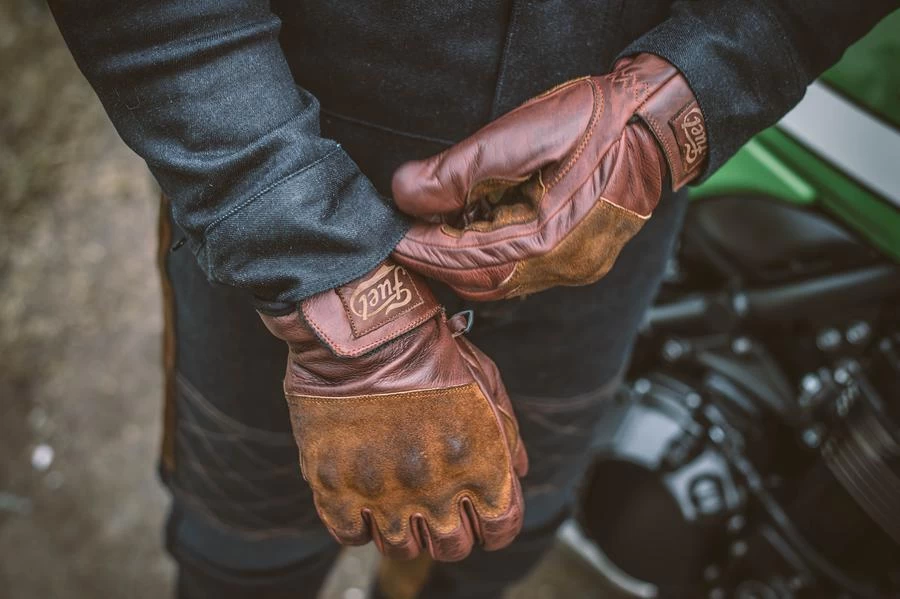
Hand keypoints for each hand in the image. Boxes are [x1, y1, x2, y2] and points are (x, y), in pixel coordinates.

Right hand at [259, 260, 527, 561]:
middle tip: (436, 507)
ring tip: (397, 501)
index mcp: (480, 465)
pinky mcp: (335, 486)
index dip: (493, 525)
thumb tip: (516, 473)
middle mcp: (436, 489)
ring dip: (404, 530)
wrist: (367, 329)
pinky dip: (359, 524)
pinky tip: (362, 498)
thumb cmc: (431, 349)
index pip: (500, 529)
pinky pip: (350, 534)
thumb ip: (507, 434)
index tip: (479, 514)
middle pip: (451, 547)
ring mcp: (383, 492)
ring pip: (400, 548)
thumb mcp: (487, 382)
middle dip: (450, 531)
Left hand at [391, 53, 707, 300]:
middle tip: (408, 233)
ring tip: (441, 228)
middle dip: (438, 260)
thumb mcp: (520, 134)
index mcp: (544, 240)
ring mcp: (574, 268)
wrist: (654, 128)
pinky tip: (482, 229)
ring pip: (501, 282)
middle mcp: (560, 266)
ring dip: (464, 261)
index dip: (421, 247)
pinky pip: (525, 273)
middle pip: (480, 282)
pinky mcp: (581, 261)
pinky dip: (493, 257)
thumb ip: (458, 170)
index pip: (463, 259)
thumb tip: (405, 192)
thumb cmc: (596, 123)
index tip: (390, 235)